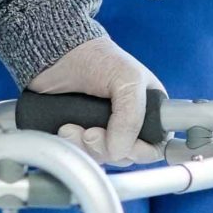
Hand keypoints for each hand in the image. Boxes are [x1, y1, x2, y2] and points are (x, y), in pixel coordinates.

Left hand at [28, 36, 164, 164]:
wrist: (56, 54)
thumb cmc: (97, 57)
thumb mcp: (127, 79)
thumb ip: (132, 117)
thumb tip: (120, 151)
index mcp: (149, 109)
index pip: (156, 145)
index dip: (140, 151)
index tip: (124, 145)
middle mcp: (128, 123)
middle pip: (126, 156)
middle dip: (106, 148)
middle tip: (90, 132)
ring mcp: (104, 131)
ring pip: (102, 158)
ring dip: (85, 147)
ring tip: (71, 127)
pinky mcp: (80, 135)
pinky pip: (80, 155)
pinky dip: (72, 147)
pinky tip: (65, 130)